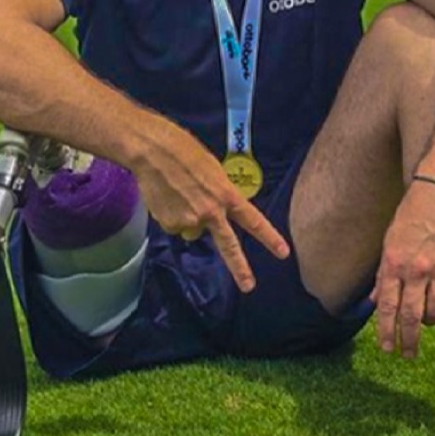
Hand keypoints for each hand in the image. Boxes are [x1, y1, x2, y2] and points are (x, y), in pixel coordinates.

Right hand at [131, 126, 289, 292]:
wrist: (151, 150)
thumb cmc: (182, 149)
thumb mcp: (211, 168)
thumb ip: (217, 192)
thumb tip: (212, 208)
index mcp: (226, 195)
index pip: (253, 221)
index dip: (269, 238)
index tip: (283, 252)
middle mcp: (211, 212)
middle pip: (229, 246)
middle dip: (240, 268)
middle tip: (249, 286)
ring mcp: (189, 220)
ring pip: (192, 229)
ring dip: (188, 219)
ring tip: (176, 193)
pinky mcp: (170, 223)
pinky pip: (174, 225)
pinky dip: (170, 215)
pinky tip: (165, 197)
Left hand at [371, 179, 434, 356]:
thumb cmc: (411, 216)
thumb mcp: (388, 242)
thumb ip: (383, 274)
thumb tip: (375, 300)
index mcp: (393, 263)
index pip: (387, 306)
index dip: (386, 330)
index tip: (386, 347)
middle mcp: (415, 270)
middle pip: (410, 315)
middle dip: (407, 340)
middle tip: (404, 354)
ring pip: (433, 311)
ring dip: (426, 323)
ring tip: (421, 326)